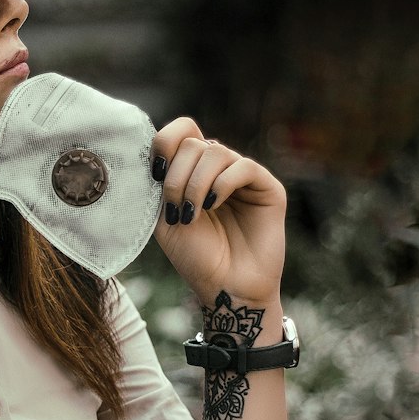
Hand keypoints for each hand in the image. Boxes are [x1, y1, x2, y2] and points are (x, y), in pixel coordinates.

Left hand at [150, 118, 285, 309]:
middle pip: (192, 142)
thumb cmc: (195, 257)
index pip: (181, 131)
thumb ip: (159, 185)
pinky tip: (212, 205)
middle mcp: (217, 169)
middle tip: (175, 209)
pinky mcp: (267, 187)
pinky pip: (243, 166)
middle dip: (176, 176)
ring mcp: (243, 176)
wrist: (225, 288)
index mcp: (192, 171)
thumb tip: (150, 154)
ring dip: (195, 183)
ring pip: (215, 152)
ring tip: (191, 214)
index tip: (154, 173)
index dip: (164, 142)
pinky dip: (221, 183)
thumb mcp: (164, 219)